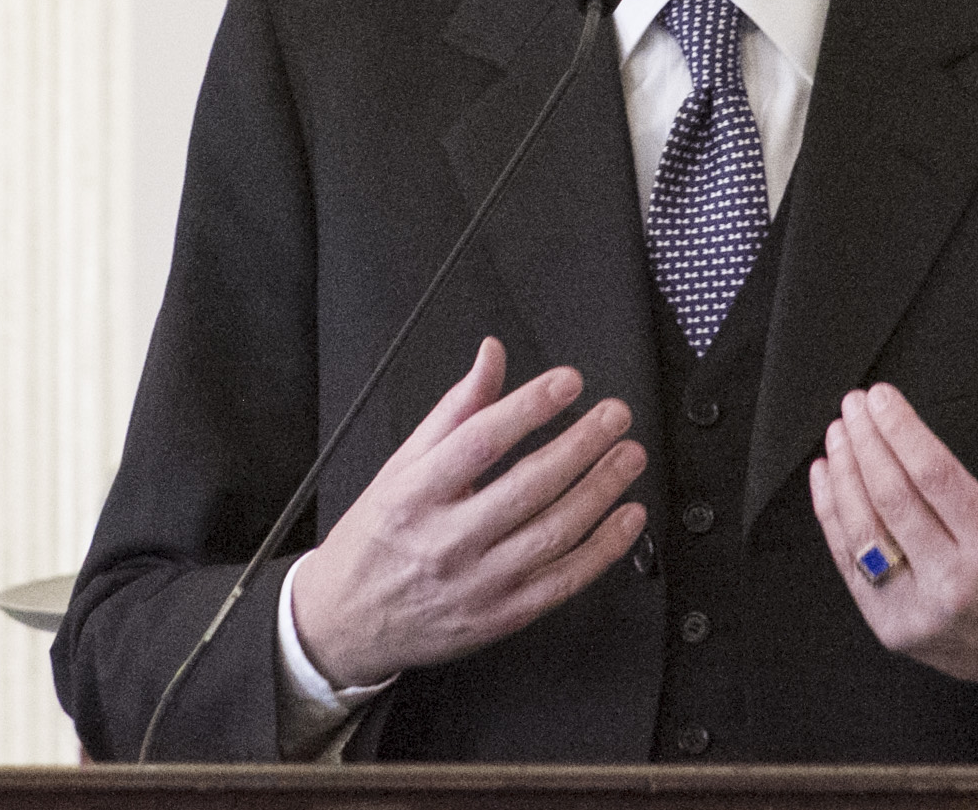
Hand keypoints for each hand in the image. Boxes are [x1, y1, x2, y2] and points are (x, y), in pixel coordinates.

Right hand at [291, 337, 648, 687]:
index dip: (528, 407)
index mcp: (415, 494)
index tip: (567, 383)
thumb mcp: (400, 465)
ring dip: (600, 490)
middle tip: (615, 415)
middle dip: (581, 445)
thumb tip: (491, 357)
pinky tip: (627, 517)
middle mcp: (446, 539)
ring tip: (629, 456)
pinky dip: (603, 549)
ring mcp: (476, 583)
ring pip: (553, 532)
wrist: (348, 620)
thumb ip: (454, 410)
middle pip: (527, 486)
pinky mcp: (501, 616)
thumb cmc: (377, 537)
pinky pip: (563, 581)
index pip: (479, 441)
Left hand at [808, 356, 977, 707]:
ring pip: (864, 532)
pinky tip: (826, 478)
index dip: (901, 431)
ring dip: (843, 475)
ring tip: (838, 434)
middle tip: (853, 404)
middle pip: (893, 499)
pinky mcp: (894, 630)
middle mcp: (956, 584)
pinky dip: (833, 517)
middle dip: (866, 442)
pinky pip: (851, 565)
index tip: (881, 397)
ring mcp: (920, 612)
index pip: (934, 476)